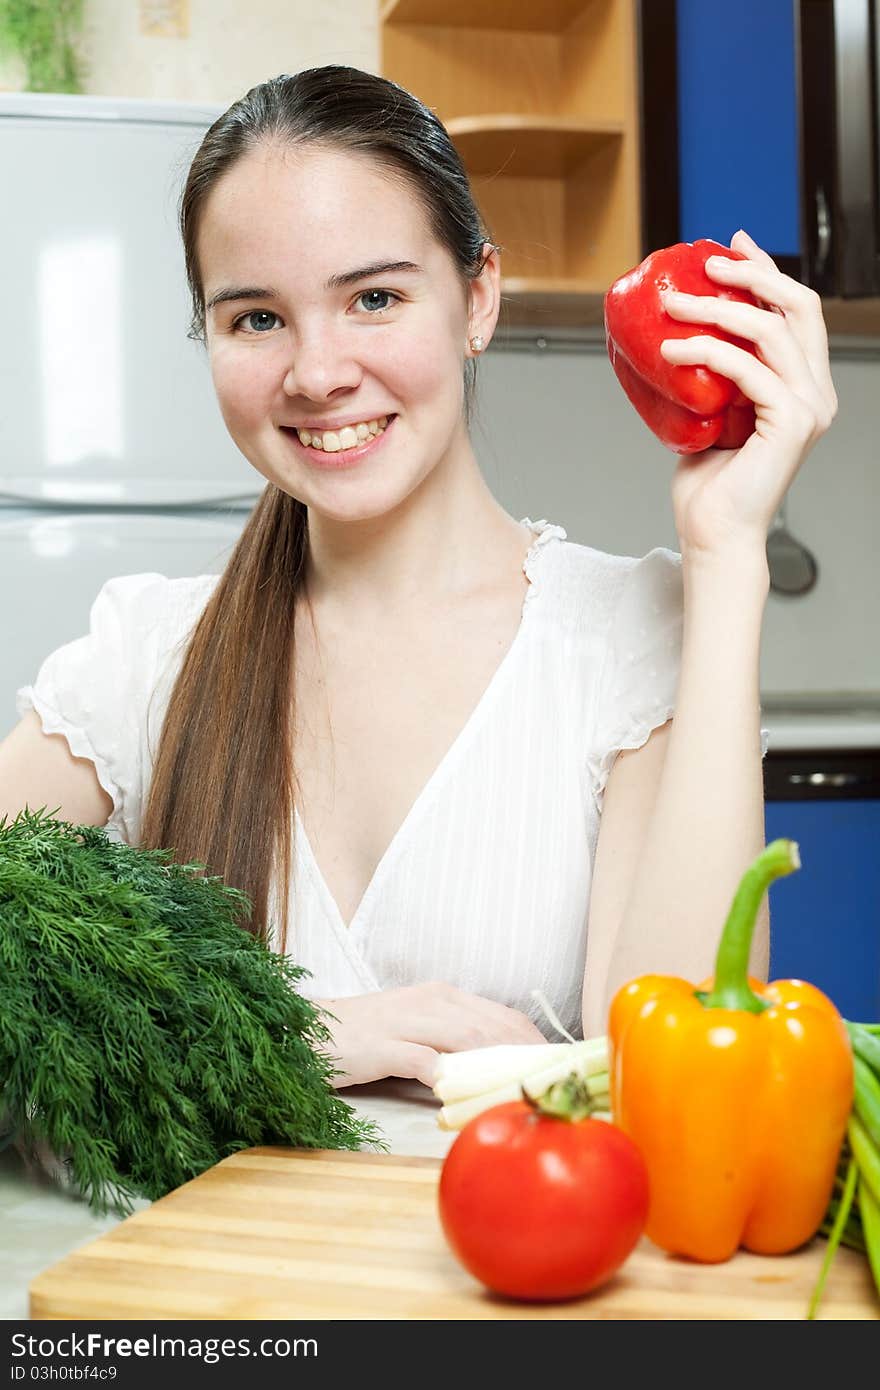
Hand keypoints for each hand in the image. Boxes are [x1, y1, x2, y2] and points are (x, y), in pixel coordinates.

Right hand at [312, 981, 549, 1089]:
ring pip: (467, 1039)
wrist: (306, 1029)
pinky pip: (425, 1062)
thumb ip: (452, 1042)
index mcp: (443, 996)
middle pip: (492, 1026)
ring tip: (525, 1091)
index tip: (560, 1066)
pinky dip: (451, 1080)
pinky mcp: (382, 1045)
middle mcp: (431, 1001)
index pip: (502, 1015)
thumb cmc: (364, 1036)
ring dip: (499, 1066)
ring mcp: (406, 1021)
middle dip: (528, 1055)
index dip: (534, 1040)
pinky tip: (469, 1098)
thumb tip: (493, 1070)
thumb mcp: (416, 1029)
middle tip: (554, 1084)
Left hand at [658, 229, 837, 562]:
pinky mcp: (791, 422)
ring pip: (772, 330)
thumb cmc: (708, 486)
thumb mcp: (709, 416)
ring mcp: (809, 407)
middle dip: (753, 273)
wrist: (713, 534)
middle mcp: (816, 393)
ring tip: (674, 306)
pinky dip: (706, 352)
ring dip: (718, 309)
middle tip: (705, 263)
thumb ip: (711, 381)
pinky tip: (671, 350)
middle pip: (798, 308)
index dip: (767, 271)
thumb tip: (676, 338)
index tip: (731, 244)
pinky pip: (748, 368)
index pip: (795, 314)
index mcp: (803, 387)